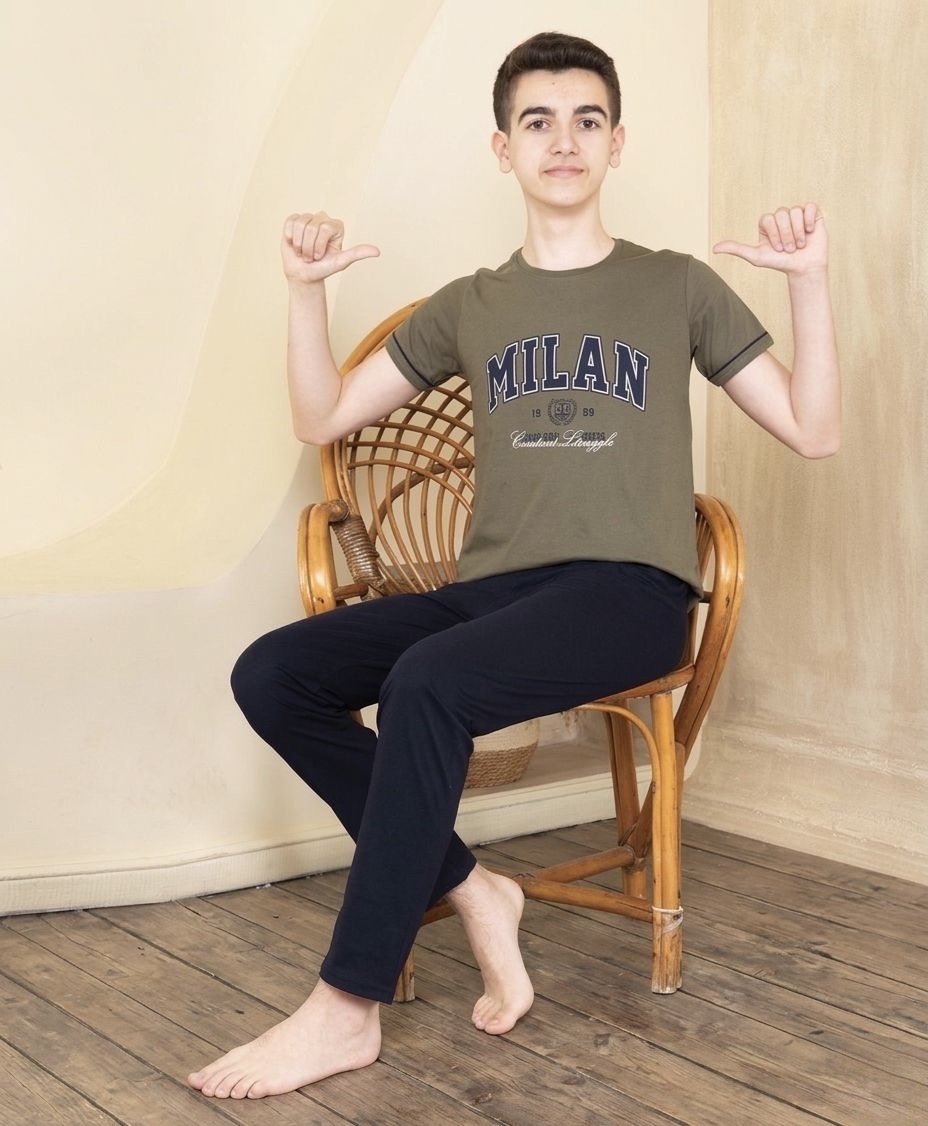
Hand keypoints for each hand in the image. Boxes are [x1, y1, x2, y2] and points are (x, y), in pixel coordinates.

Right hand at [281, 211, 379, 284]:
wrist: (304, 275)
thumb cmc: (323, 268)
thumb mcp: (341, 262)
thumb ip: (357, 254)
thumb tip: (377, 252)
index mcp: (336, 226)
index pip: (324, 228)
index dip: (319, 246)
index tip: (320, 256)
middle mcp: (323, 219)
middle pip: (311, 227)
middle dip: (308, 247)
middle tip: (311, 256)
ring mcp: (308, 218)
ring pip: (300, 225)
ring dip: (299, 244)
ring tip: (303, 252)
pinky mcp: (294, 220)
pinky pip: (290, 223)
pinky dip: (290, 237)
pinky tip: (294, 244)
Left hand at [713, 204, 827, 274]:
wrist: (803, 268)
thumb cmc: (779, 263)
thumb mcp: (756, 256)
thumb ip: (736, 249)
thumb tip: (714, 249)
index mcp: (767, 223)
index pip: (767, 218)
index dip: (774, 234)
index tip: (777, 248)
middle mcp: (781, 217)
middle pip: (781, 214)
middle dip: (786, 234)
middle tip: (789, 249)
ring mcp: (797, 214)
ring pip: (795, 212)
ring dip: (798, 232)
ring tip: (800, 244)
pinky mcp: (813, 214)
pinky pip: (810, 207)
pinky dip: (810, 221)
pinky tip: (810, 232)